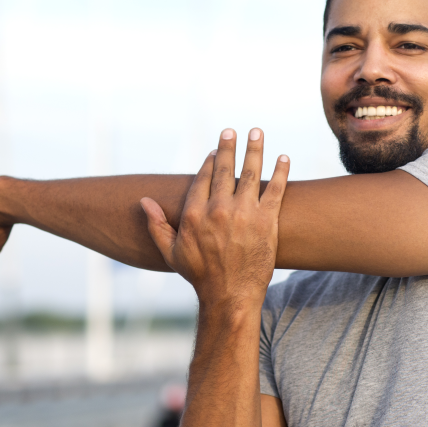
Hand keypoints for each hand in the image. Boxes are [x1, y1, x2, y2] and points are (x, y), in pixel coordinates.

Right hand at [140, 128, 289, 308]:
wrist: (230, 295)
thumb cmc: (199, 276)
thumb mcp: (171, 252)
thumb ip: (156, 224)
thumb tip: (143, 201)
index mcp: (195, 214)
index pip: (204, 177)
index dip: (211, 161)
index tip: (215, 150)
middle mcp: (218, 209)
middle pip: (226, 169)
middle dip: (230, 146)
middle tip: (233, 131)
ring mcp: (244, 213)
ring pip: (251, 173)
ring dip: (254, 149)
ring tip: (257, 132)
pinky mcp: (266, 221)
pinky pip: (275, 190)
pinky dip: (281, 172)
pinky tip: (284, 158)